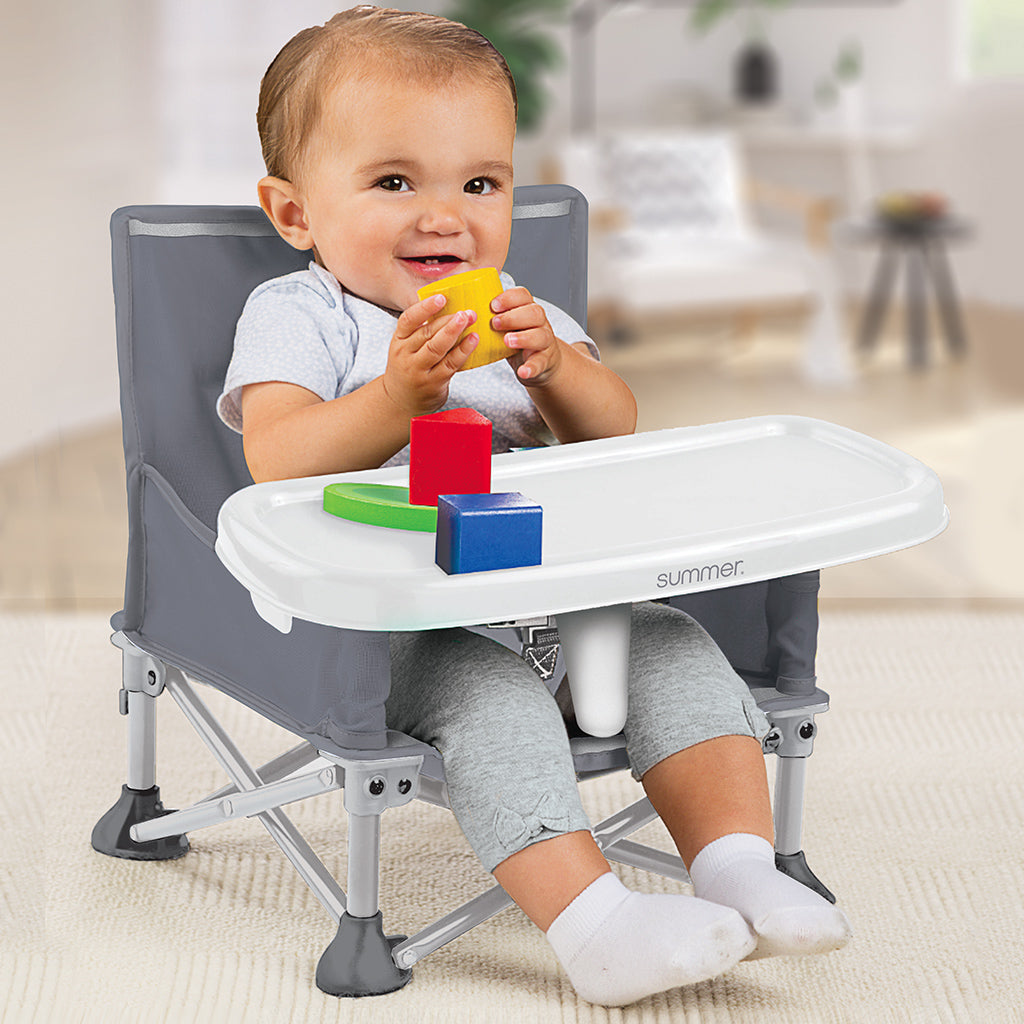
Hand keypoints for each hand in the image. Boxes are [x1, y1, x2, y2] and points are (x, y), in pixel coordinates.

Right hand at [382, 293, 479, 416]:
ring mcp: (419, 370)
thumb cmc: (409, 367)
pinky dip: (463, 351)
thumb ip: (421, 331)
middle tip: (465, 310)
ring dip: (455, 332)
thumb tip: (450, 307)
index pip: (408, 320)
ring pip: (437, 348)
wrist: (401, 401)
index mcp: (398, 341)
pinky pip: (450, 364)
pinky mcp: (433, 383)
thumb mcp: (406, 347)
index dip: (424, 308)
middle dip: (448, 320)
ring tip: (470, 319)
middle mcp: (406, 355)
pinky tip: (473, 340)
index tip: (441, 298)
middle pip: (427, 333)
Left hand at [491, 287, 563, 385]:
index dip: (509, 298)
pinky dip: (531, 367)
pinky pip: (541, 362)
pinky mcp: (544, 360)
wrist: (540, 361)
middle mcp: (540, 323)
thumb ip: (495, 318)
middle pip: (535, 312)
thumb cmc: (518, 339)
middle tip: (495, 323)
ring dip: (524, 338)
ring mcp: (544, 342)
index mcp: (528, 309)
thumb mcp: (508, 326)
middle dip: (513, 317)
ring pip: (541, 335)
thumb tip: (466, 312)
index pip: (524, 296)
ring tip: (507, 341)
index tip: (493, 305)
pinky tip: (522, 371)